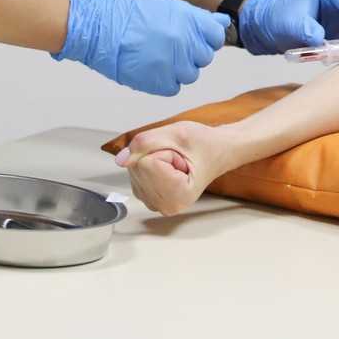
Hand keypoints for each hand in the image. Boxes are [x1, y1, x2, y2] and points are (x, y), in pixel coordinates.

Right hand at [52, 0, 228, 95]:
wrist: (100, 28)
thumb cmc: (130, 14)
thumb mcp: (168, 6)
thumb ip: (198, 17)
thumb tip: (222, 23)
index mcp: (190, 22)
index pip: (216, 36)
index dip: (206, 38)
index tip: (197, 38)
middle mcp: (185, 44)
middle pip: (204, 57)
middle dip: (192, 53)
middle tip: (171, 46)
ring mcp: (173, 65)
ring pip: (190, 74)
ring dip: (179, 68)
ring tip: (158, 56)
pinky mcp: (160, 83)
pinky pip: (174, 86)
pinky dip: (165, 80)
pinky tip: (152, 68)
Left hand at [114, 120, 231, 216]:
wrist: (218, 152)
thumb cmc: (205, 144)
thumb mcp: (178, 133)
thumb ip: (146, 143)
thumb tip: (121, 159)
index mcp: (178, 197)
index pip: (147, 163)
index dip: (165, 151)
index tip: (183, 157)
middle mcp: (165, 206)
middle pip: (138, 167)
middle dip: (158, 154)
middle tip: (180, 158)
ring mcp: (155, 203)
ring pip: (134, 168)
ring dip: (153, 158)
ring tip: (176, 162)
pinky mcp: (147, 195)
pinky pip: (135, 171)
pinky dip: (149, 163)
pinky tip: (168, 167)